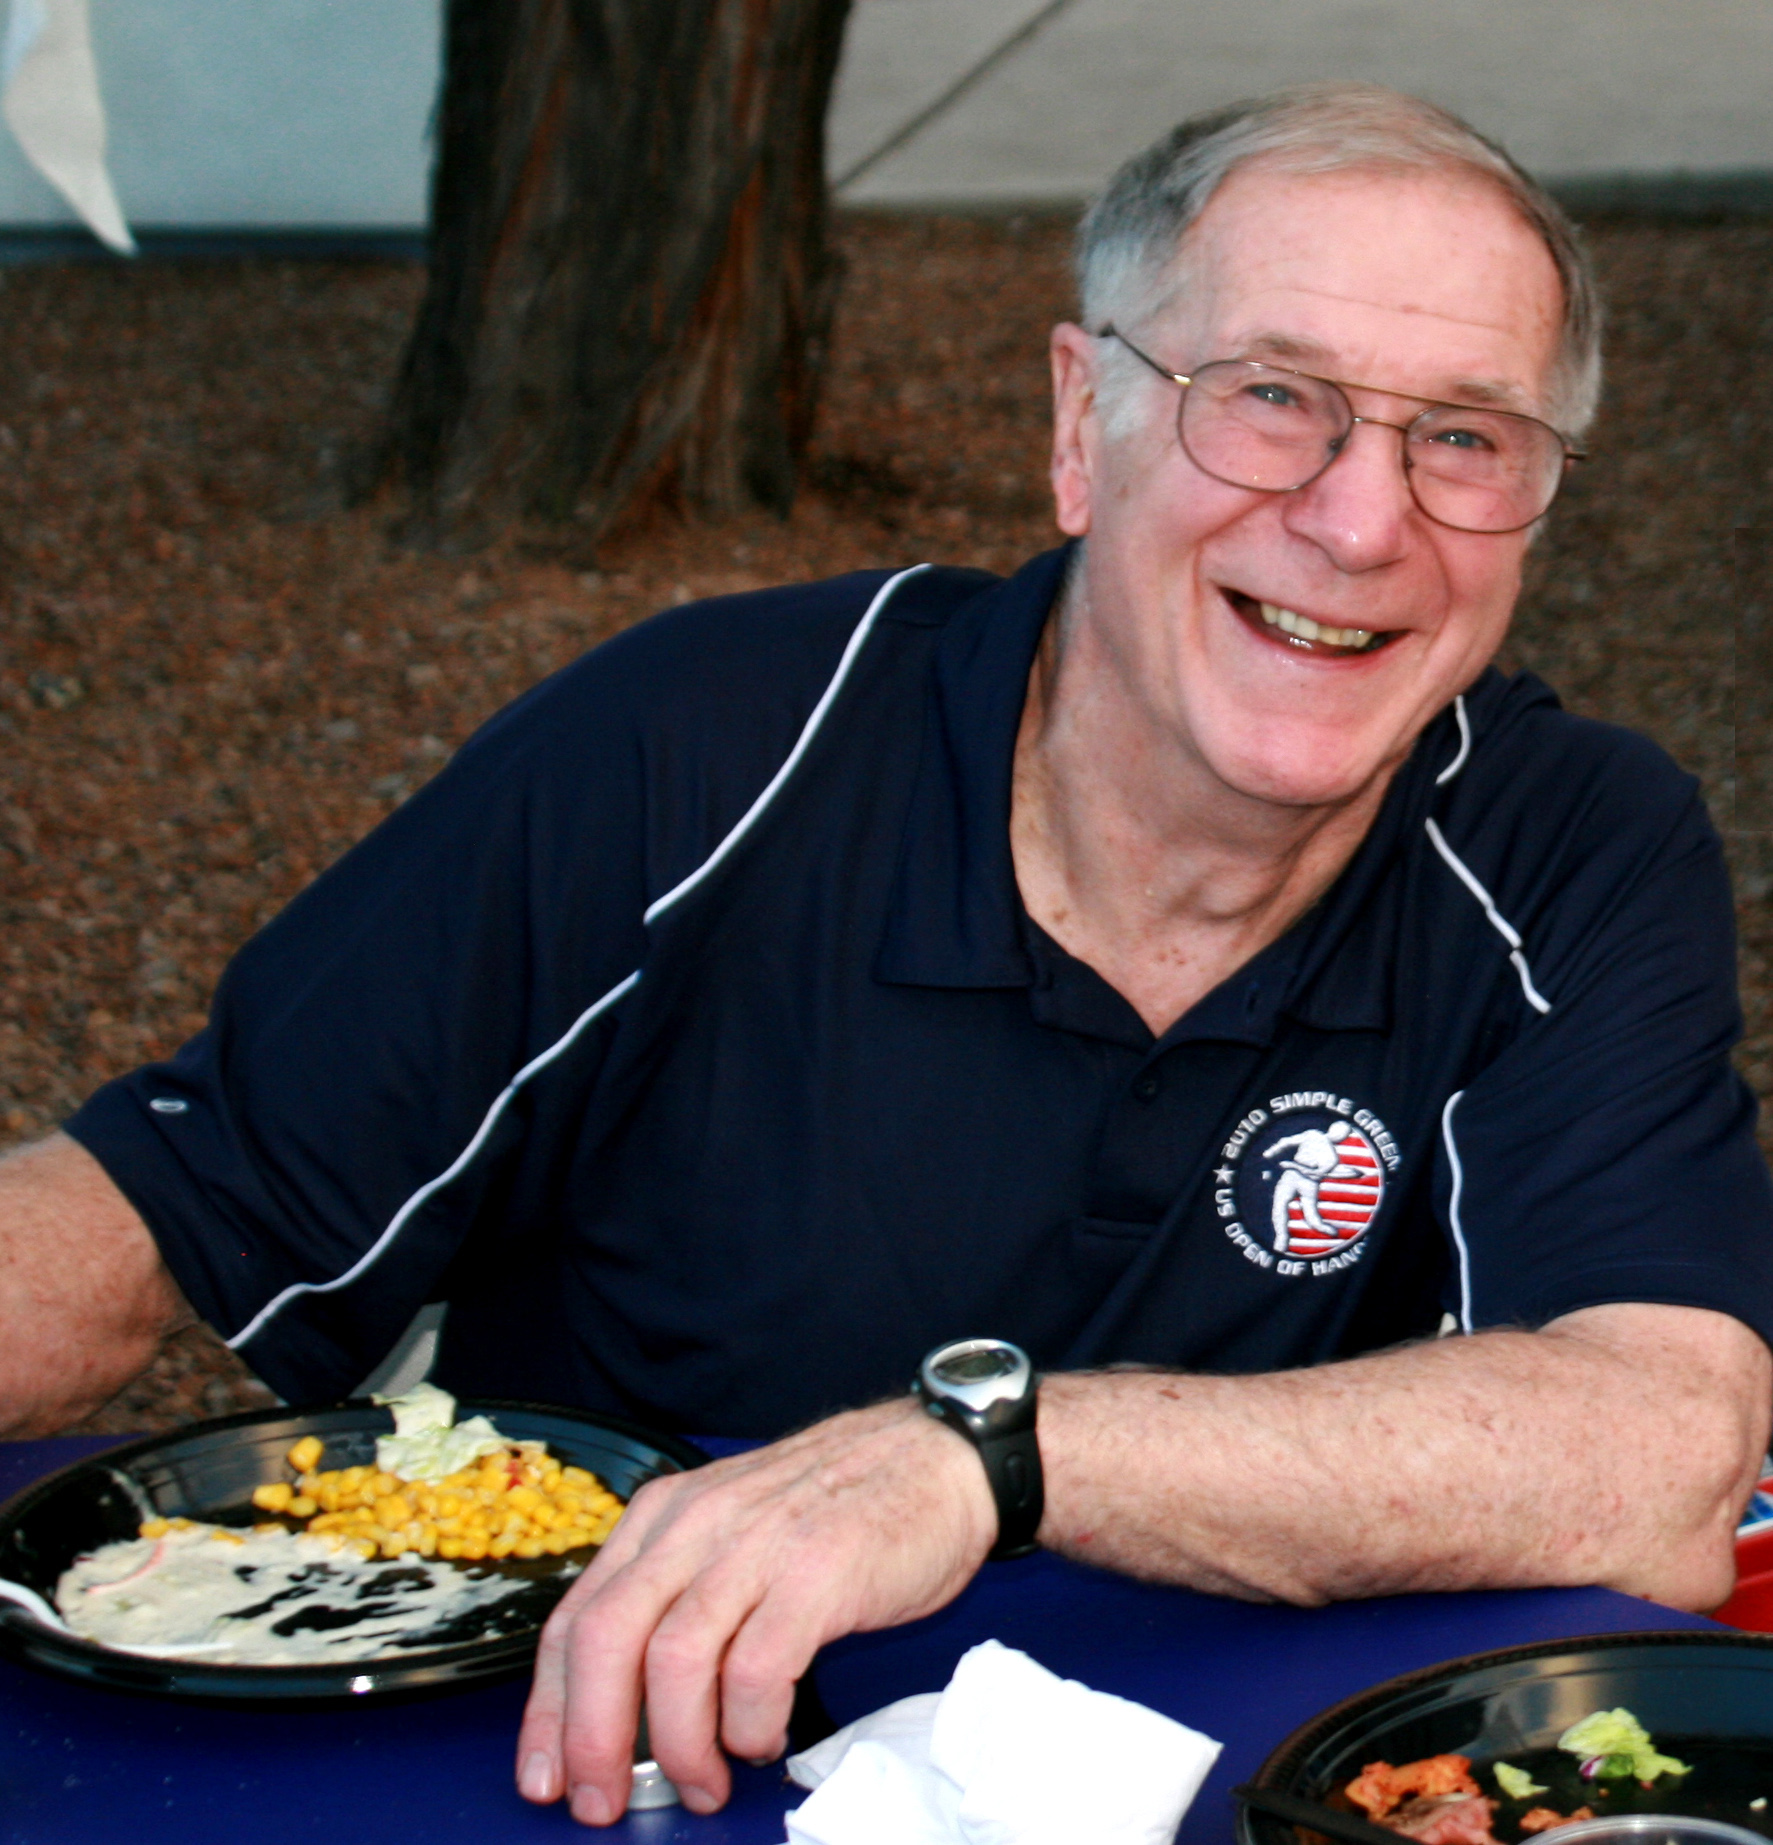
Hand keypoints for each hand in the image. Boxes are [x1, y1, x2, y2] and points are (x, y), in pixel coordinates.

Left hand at [515, 1396, 998, 1825]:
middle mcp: (698, 1524)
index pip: (575, 1617)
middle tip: (601, 1800)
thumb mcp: (735, 1528)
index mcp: (667, 1515)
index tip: (545, 1772)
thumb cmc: (840, 1504)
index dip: (549, 1708)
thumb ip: (683, 1595)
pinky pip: (755, 1670)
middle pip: (605, 1640)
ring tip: (702, 1783)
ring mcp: (756, 1545)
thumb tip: (633, 1706)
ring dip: (677, 1745)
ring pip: (673, 1661)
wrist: (937, 1457)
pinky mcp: (817, 1573)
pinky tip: (762, 1739)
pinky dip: (749, 1724)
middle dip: (592, 1738)